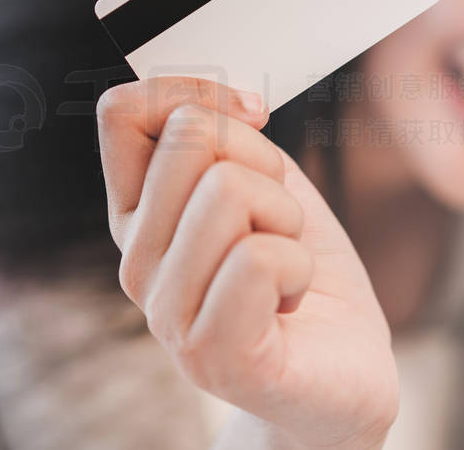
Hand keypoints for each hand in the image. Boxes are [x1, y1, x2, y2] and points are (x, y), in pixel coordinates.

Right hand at [96, 78, 398, 448]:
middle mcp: (136, 261)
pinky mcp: (211, 355)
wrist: (342, 372)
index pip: (122, 110)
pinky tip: (289, 302)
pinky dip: (298, 266)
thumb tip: (224, 102)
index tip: (252, 117)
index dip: (196, 92)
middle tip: (276, 221)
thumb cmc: (302, 274)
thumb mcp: (266, 184)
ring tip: (284, 267)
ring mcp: (165, 313)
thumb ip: (228, 140)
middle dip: (264, 163)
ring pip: (230, 190)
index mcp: (139, 213)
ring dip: (287, 220)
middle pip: (190, 137)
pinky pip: (259, 257)